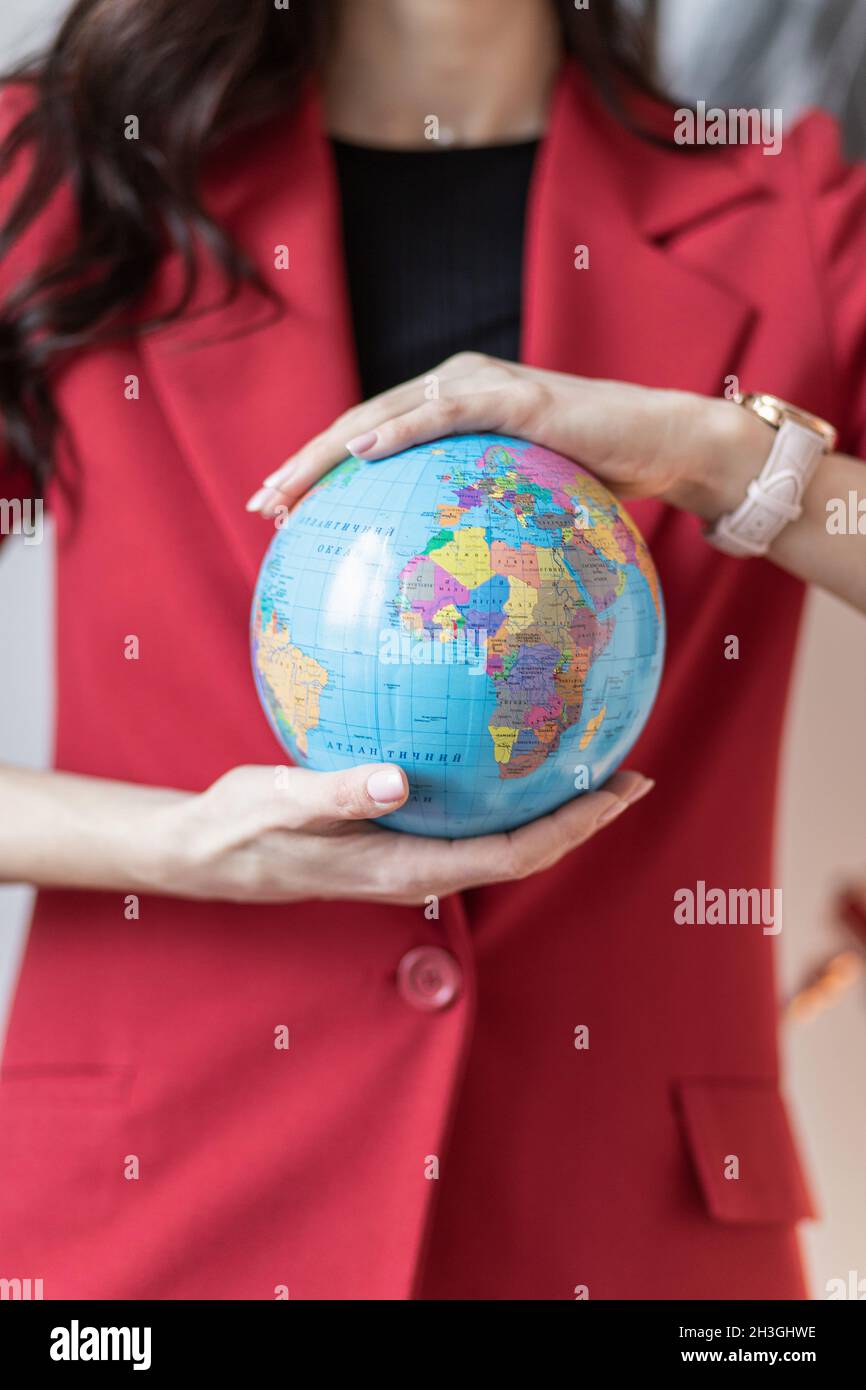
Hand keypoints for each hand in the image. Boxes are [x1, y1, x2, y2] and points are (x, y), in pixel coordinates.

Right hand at [142, 761, 653, 903]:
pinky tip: (505, 750)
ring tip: (589, 762)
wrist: (209, 852)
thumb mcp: (277, 804)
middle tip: (630, 773)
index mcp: (404, 869)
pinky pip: (468, 820)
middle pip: (523, 852)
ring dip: (550, 808)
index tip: (617, 792)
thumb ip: (335, 793)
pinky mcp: (396, 837)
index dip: (570, 829)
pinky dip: (502, 791)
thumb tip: (398, 781)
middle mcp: (419, 869)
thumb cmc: (241, 827)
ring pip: (500, 839)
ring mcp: (410, 856)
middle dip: (580, 819)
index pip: (510, 856)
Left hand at [246, 353, 770, 522]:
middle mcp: (457, 386)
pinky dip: (400, 431)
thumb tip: (446, 585)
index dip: (321, 471)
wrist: (663, 443)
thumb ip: (479, 523)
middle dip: (306, 463)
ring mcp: (484, 386)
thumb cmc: (595, 478)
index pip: (372, 439)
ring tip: (287, 486)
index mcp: (452, 410)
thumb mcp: (522, 504)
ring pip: (388, 414)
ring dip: (331, 449)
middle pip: (363, 424)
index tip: (281, 511)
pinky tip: (361, 454)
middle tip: (263, 504)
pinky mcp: (517, 398)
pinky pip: (447, 415)